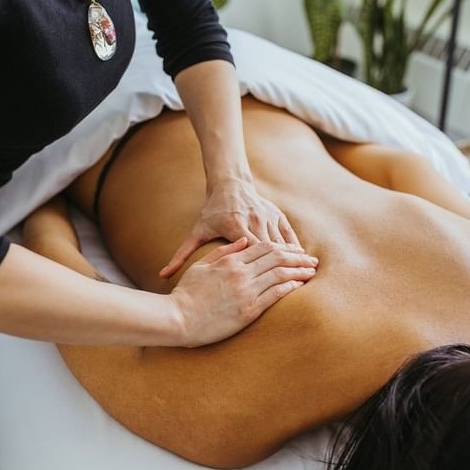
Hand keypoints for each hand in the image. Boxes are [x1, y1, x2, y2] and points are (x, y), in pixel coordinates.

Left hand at [160, 179, 300, 277]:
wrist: (228, 184)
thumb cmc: (211, 212)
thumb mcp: (197, 232)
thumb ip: (181, 254)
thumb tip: (162, 275)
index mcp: (235, 227)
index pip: (253, 252)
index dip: (263, 269)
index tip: (271, 285)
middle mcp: (254, 220)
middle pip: (273, 248)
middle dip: (287, 265)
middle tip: (301, 282)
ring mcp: (266, 216)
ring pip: (284, 241)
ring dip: (295, 257)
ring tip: (307, 273)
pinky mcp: (275, 212)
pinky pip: (288, 232)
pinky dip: (295, 245)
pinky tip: (302, 259)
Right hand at [168, 238, 317, 347]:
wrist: (178, 318)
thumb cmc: (186, 293)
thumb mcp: (201, 266)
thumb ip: (223, 252)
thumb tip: (242, 241)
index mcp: (230, 261)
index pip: (263, 247)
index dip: (283, 248)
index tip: (295, 250)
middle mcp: (240, 273)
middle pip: (276, 258)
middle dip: (297, 257)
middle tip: (311, 259)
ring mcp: (245, 291)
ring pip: (280, 275)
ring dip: (299, 271)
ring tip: (311, 272)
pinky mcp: (248, 311)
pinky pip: (275, 295)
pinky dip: (289, 287)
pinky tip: (299, 285)